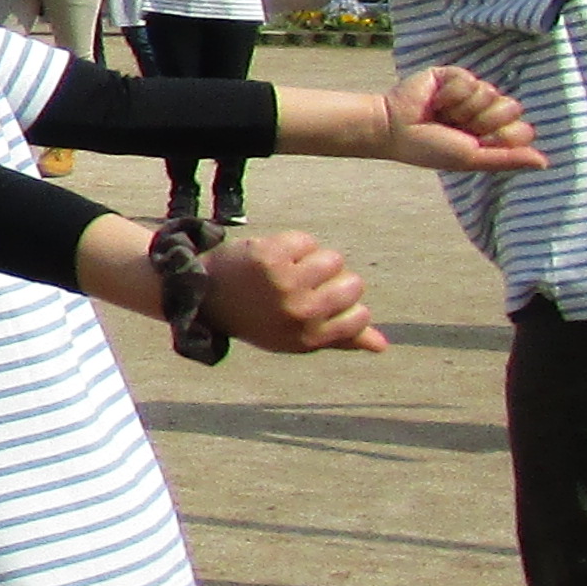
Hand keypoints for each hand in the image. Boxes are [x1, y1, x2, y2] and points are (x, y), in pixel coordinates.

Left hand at [205, 228, 388, 354]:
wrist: (203, 295)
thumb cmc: (258, 318)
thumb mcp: (296, 337)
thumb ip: (340, 339)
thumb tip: (383, 344)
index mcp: (309, 336)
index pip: (360, 316)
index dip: (346, 305)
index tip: (320, 303)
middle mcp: (300, 311)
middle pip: (353, 283)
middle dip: (333, 280)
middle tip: (302, 284)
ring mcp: (286, 282)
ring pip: (333, 259)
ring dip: (314, 260)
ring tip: (289, 269)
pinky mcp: (271, 255)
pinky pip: (307, 240)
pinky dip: (294, 245)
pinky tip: (274, 256)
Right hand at [365, 67, 544, 177]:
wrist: (394, 128)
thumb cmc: (430, 149)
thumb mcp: (472, 159)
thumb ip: (508, 159)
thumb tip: (545, 164)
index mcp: (493, 132)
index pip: (523, 129)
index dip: (503, 136)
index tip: (477, 142)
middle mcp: (486, 110)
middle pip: (512, 107)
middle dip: (483, 120)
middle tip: (457, 126)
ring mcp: (471, 91)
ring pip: (490, 91)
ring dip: (463, 108)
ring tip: (442, 114)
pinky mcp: (454, 75)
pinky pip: (470, 79)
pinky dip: (451, 94)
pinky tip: (436, 101)